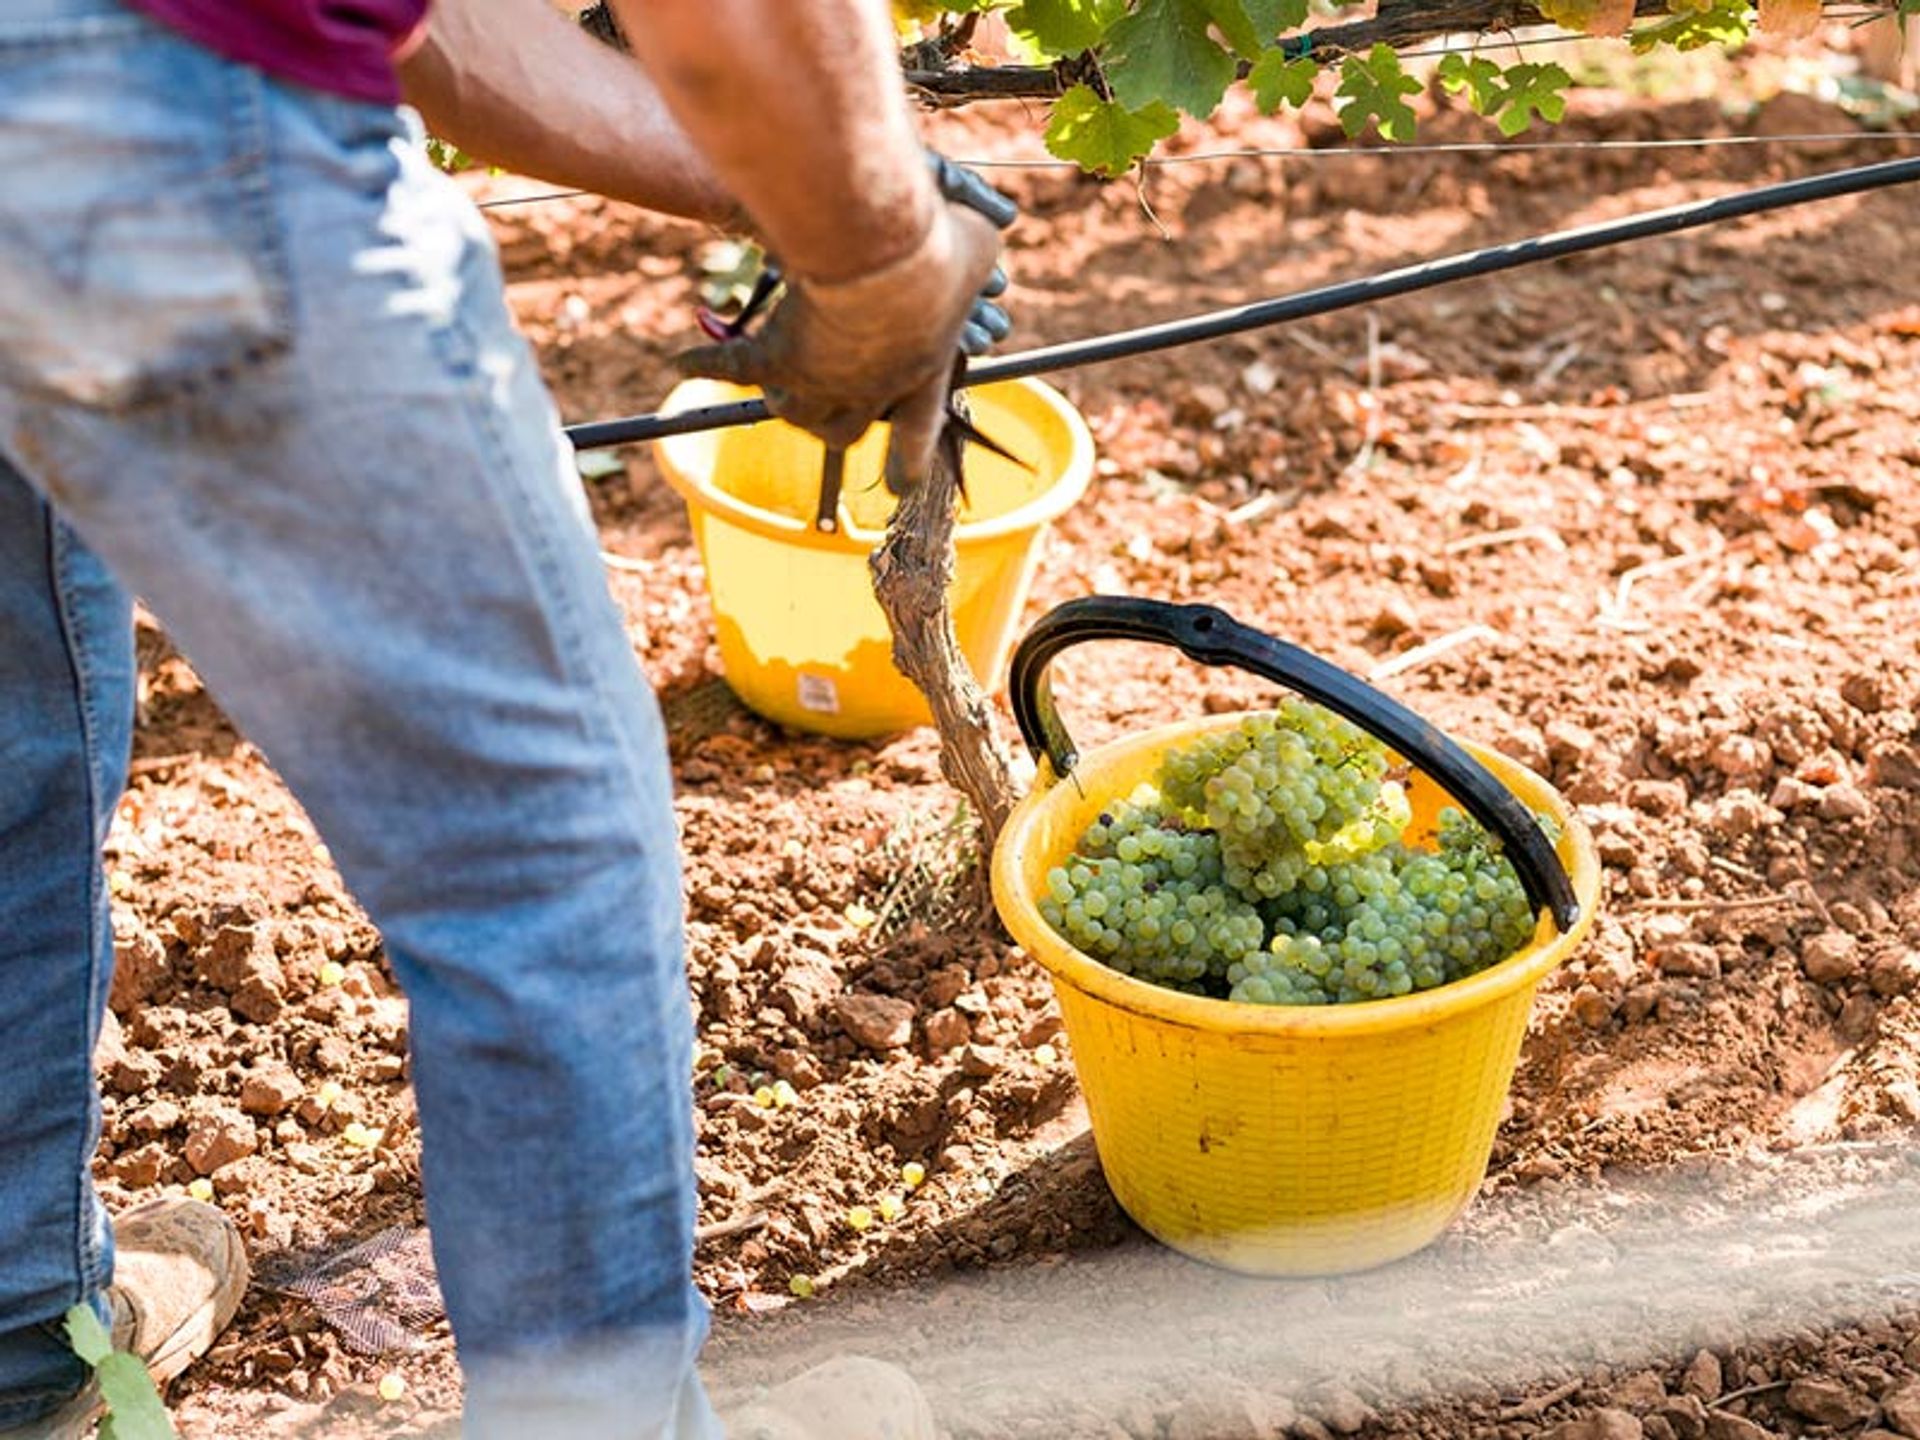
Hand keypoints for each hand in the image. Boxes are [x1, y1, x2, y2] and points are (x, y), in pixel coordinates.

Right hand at [676, 155, 1014, 491]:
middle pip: (844, 431)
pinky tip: (683, 361)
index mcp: (924, 373)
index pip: (919, 430)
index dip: (909, 459)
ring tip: (771, 389)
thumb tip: (995, 217)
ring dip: (783, 401)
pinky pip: (735, 369)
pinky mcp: (777, 357)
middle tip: (820, 407)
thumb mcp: (978, 240)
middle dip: (832, 421)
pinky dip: (708, 365)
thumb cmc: (939, 247)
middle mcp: (872, 390)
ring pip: (794, 413)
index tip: (901, 482)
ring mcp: (822, 381)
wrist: (882, 253)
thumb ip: (980, 240)